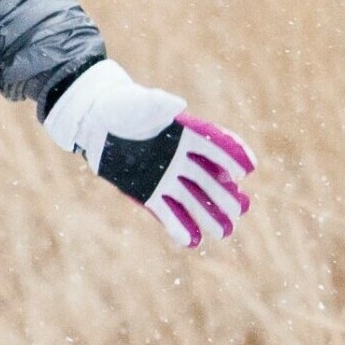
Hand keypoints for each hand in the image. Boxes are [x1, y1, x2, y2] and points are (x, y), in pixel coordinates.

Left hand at [41, 59, 257, 248]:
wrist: (97, 124)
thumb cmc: (122, 107)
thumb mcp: (140, 102)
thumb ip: (159, 104)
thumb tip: (178, 105)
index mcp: (187, 134)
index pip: (216, 146)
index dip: (233, 156)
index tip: (247, 169)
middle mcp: (182, 159)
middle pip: (209, 179)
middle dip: (225, 195)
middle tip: (241, 209)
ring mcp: (166, 178)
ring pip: (192, 200)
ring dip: (208, 216)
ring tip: (224, 233)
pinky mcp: (149, 193)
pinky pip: (167, 212)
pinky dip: (179, 226)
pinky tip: (192, 241)